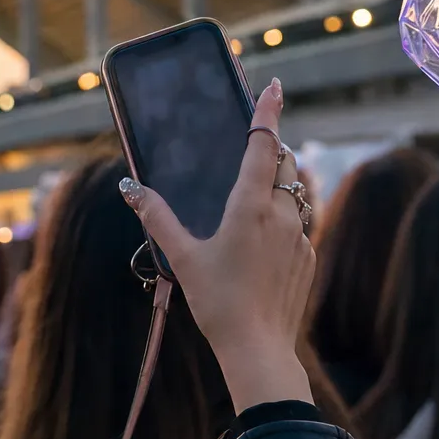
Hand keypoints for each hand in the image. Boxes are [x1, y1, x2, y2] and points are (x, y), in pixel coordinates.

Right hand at [121, 79, 315, 412]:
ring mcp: (300, 237)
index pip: (264, 145)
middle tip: (255, 143)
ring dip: (281, 182)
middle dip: (272, 149)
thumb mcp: (181, 257)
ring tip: (258, 190)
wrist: (259, 351)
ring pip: (296, 194)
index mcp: (250, 206)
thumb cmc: (217, 303)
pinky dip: (285, 217)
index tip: (273, 87)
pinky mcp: (308, 258)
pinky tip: (263, 240)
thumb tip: (131, 188)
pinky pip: (300, 224)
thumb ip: (157, 218)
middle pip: (285, 164)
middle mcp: (282, 215)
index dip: (267, 113)